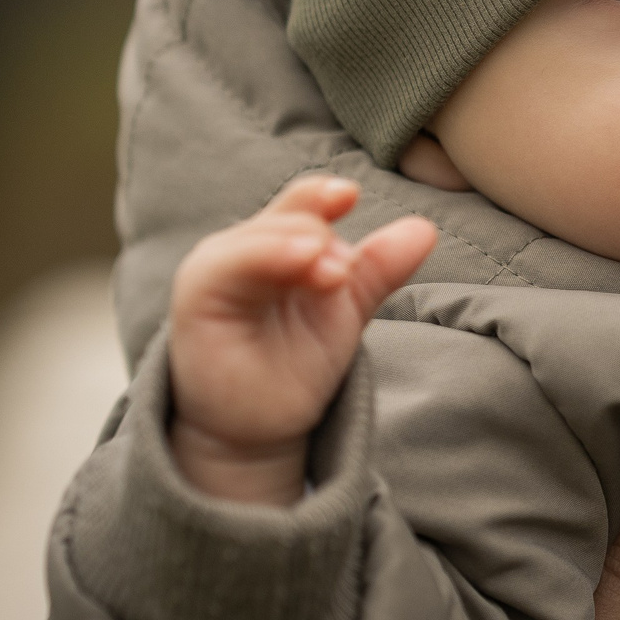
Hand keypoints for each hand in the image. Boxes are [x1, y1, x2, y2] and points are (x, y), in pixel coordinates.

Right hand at [166, 173, 436, 504]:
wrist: (259, 423)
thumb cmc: (295, 359)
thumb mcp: (344, 309)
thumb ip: (378, 270)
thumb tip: (424, 229)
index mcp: (280, 240)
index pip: (305, 204)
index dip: (326, 195)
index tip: (352, 196)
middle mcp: (246, 246)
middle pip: (286, 216)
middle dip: (320, 231)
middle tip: (347, 271)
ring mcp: (217, 268)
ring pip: (258, 237)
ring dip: (299, 244)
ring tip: (334, 271)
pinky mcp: (195, 298)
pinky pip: (224, 266)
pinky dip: (263, 256)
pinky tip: (302, 261)